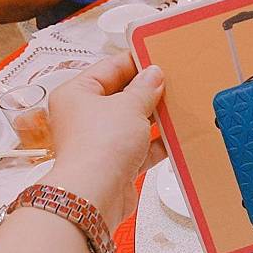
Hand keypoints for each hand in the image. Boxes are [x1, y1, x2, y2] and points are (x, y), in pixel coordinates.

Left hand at [44, 52, 165, 232]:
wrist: (96, 193)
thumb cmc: (98, 148)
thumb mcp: (128, 107)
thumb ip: (144, 90)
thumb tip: (153, 76)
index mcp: (76, 94)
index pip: (108, 69)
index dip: (134, 63)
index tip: (156, 59)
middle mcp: (85, 119)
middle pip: (120, 98)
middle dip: (146, 94)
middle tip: (170, 85)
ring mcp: (101, 144)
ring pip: (132, 126)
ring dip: (154, 121)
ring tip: (175, 110)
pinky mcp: (116, 166)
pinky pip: (140, 150)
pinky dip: (156, 146)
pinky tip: (174, 139)